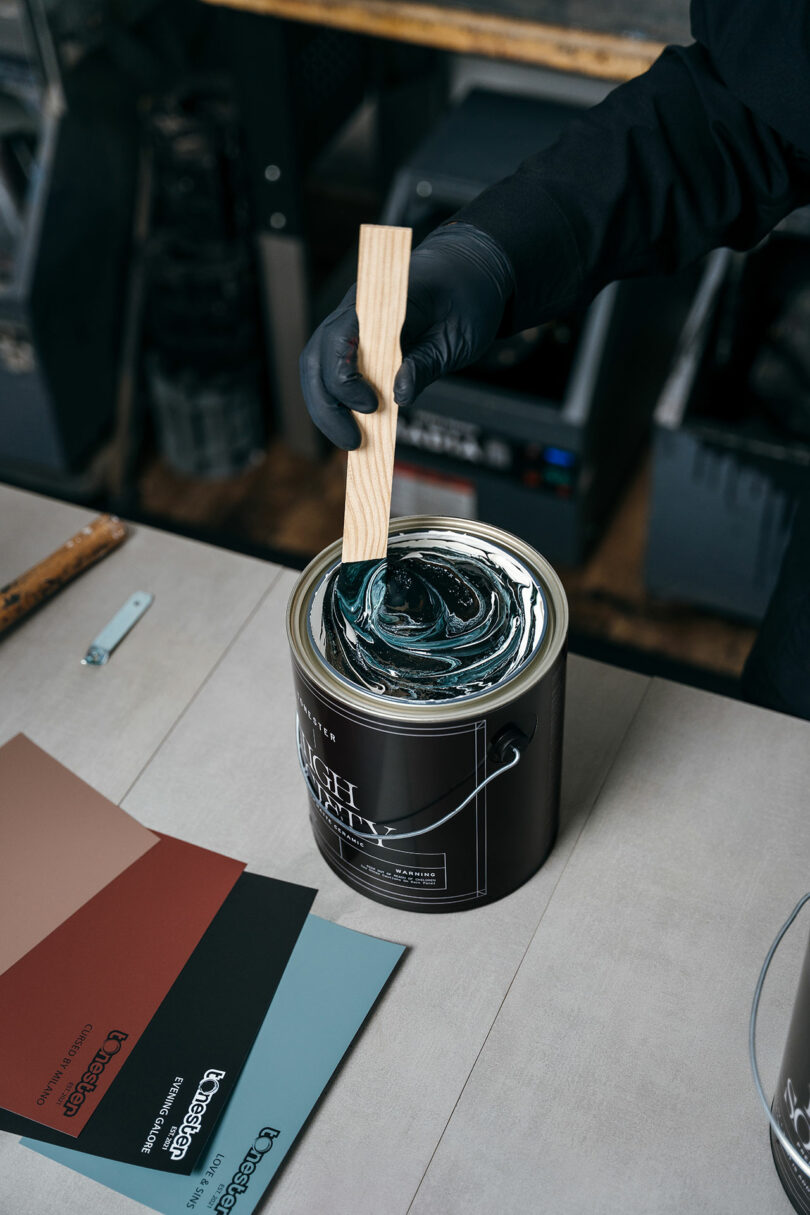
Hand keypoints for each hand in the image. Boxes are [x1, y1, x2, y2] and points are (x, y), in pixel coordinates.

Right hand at [299, 223, 514, 448]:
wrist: (469, 274)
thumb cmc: (465, 297)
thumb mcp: (457, 334)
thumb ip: (426, 362)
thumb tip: (400, 396)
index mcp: (378, 300)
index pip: (339, 338)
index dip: (345, 377)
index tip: (372, 406)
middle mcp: (354, 311)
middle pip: (316, 359)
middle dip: (327, 405)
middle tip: (354, 442)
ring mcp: (350, 327)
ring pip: (317, 370)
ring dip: (327, 409)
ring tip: (353, 441)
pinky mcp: (356, 344)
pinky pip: (331, 374)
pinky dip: (337, 403)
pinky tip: (356, 426)